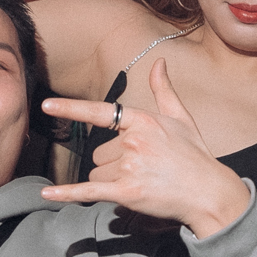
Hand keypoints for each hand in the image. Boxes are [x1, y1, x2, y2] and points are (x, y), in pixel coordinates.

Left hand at [40, 59, 250, 238]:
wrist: (210, 192)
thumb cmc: (195, 155)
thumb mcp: (181, 118)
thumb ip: (163, 90)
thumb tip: (159, 62)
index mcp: (143, 121)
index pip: (100, 112)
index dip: (71, 108)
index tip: (47, 105)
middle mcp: (133, 141)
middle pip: (98, 152)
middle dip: (112, 162)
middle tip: (141, 168)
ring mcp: (129, 167)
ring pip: (96, 173)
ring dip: (110, 181)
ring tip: (140, 182)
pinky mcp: (127, 192)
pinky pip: (89, 191)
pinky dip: (67, 194)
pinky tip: (47, 195)